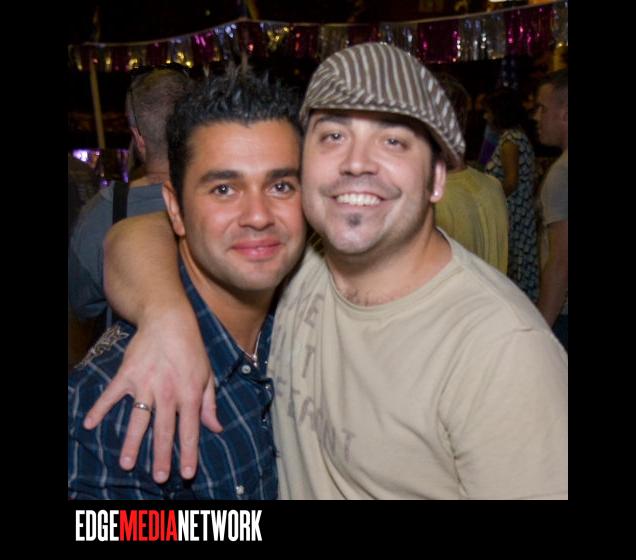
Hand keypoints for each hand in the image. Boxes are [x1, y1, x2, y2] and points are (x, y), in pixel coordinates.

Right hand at [83, 308, 221, 482]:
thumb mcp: (208, 375)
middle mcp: (168, 392)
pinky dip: (99, 408)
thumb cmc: (192, 349)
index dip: (189, 453)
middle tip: (159, 477)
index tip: (187, 473)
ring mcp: (145, 384)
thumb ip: (210, 404)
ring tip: (127, 464)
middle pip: (164, 430)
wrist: (169, 321)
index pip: (190, 429)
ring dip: (133, 442)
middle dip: (162, 456)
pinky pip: (111, 394)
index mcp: (190, 393)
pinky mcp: (127, 374)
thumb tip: (216, 428)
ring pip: (138, 419)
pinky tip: (89, 423)